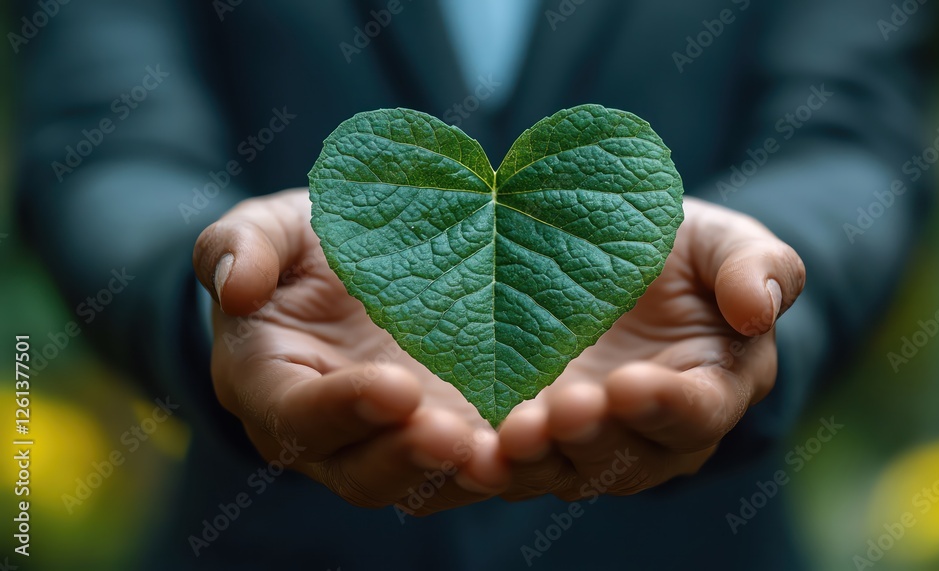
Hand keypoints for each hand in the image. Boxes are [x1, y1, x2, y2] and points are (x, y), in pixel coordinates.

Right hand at [193, 188, 509, 515]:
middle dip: (407, 459)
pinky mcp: (447, 438)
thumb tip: (234, 286)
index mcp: (272, 386)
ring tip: (503, 453)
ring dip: (461, 476)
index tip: (395, 386)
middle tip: (453, 434)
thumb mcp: (270, 227)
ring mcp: (391, 445)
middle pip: (360, 473)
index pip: (296, 416)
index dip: (341, 409)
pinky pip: (471, 470)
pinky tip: (540, 443)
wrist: (363, 264)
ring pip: (422, 487)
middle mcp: (330, 437)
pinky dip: (506, 465)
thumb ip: (240, 245)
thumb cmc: (307, 247)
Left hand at [495, 197, 805, 500]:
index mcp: (711, 389)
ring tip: (507, 437)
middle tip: (559, 413)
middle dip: (592, 438)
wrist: (617, 265)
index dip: (667, 405)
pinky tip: (460, 451)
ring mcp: (587, 443)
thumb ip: (757, 266)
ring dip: (536, 461)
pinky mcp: (531, 437)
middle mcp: (650, 435)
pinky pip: (511, 466)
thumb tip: (760, 308)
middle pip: (627, 457)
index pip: (698, 412)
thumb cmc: (681, 252)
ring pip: (566, 471)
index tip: (630, 384)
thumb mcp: (723, 241)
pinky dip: (486, 465)